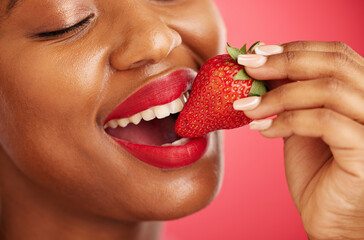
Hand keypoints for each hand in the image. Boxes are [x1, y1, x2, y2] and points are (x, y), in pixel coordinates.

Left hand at [234, 41, 363, 239]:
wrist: (329, 217)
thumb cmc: (317, 172)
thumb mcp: (301, 124)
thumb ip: (291, 95)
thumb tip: (262, 66)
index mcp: (362, 93)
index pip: (334, 54)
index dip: (293, 49)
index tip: (255, 54)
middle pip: (334, 64)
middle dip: (283, 63)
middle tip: (247, 69)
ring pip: (327, 90)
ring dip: (277, 96)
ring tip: (246, 108)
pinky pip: (324, 122)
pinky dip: (286, 121)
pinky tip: (262, 130)